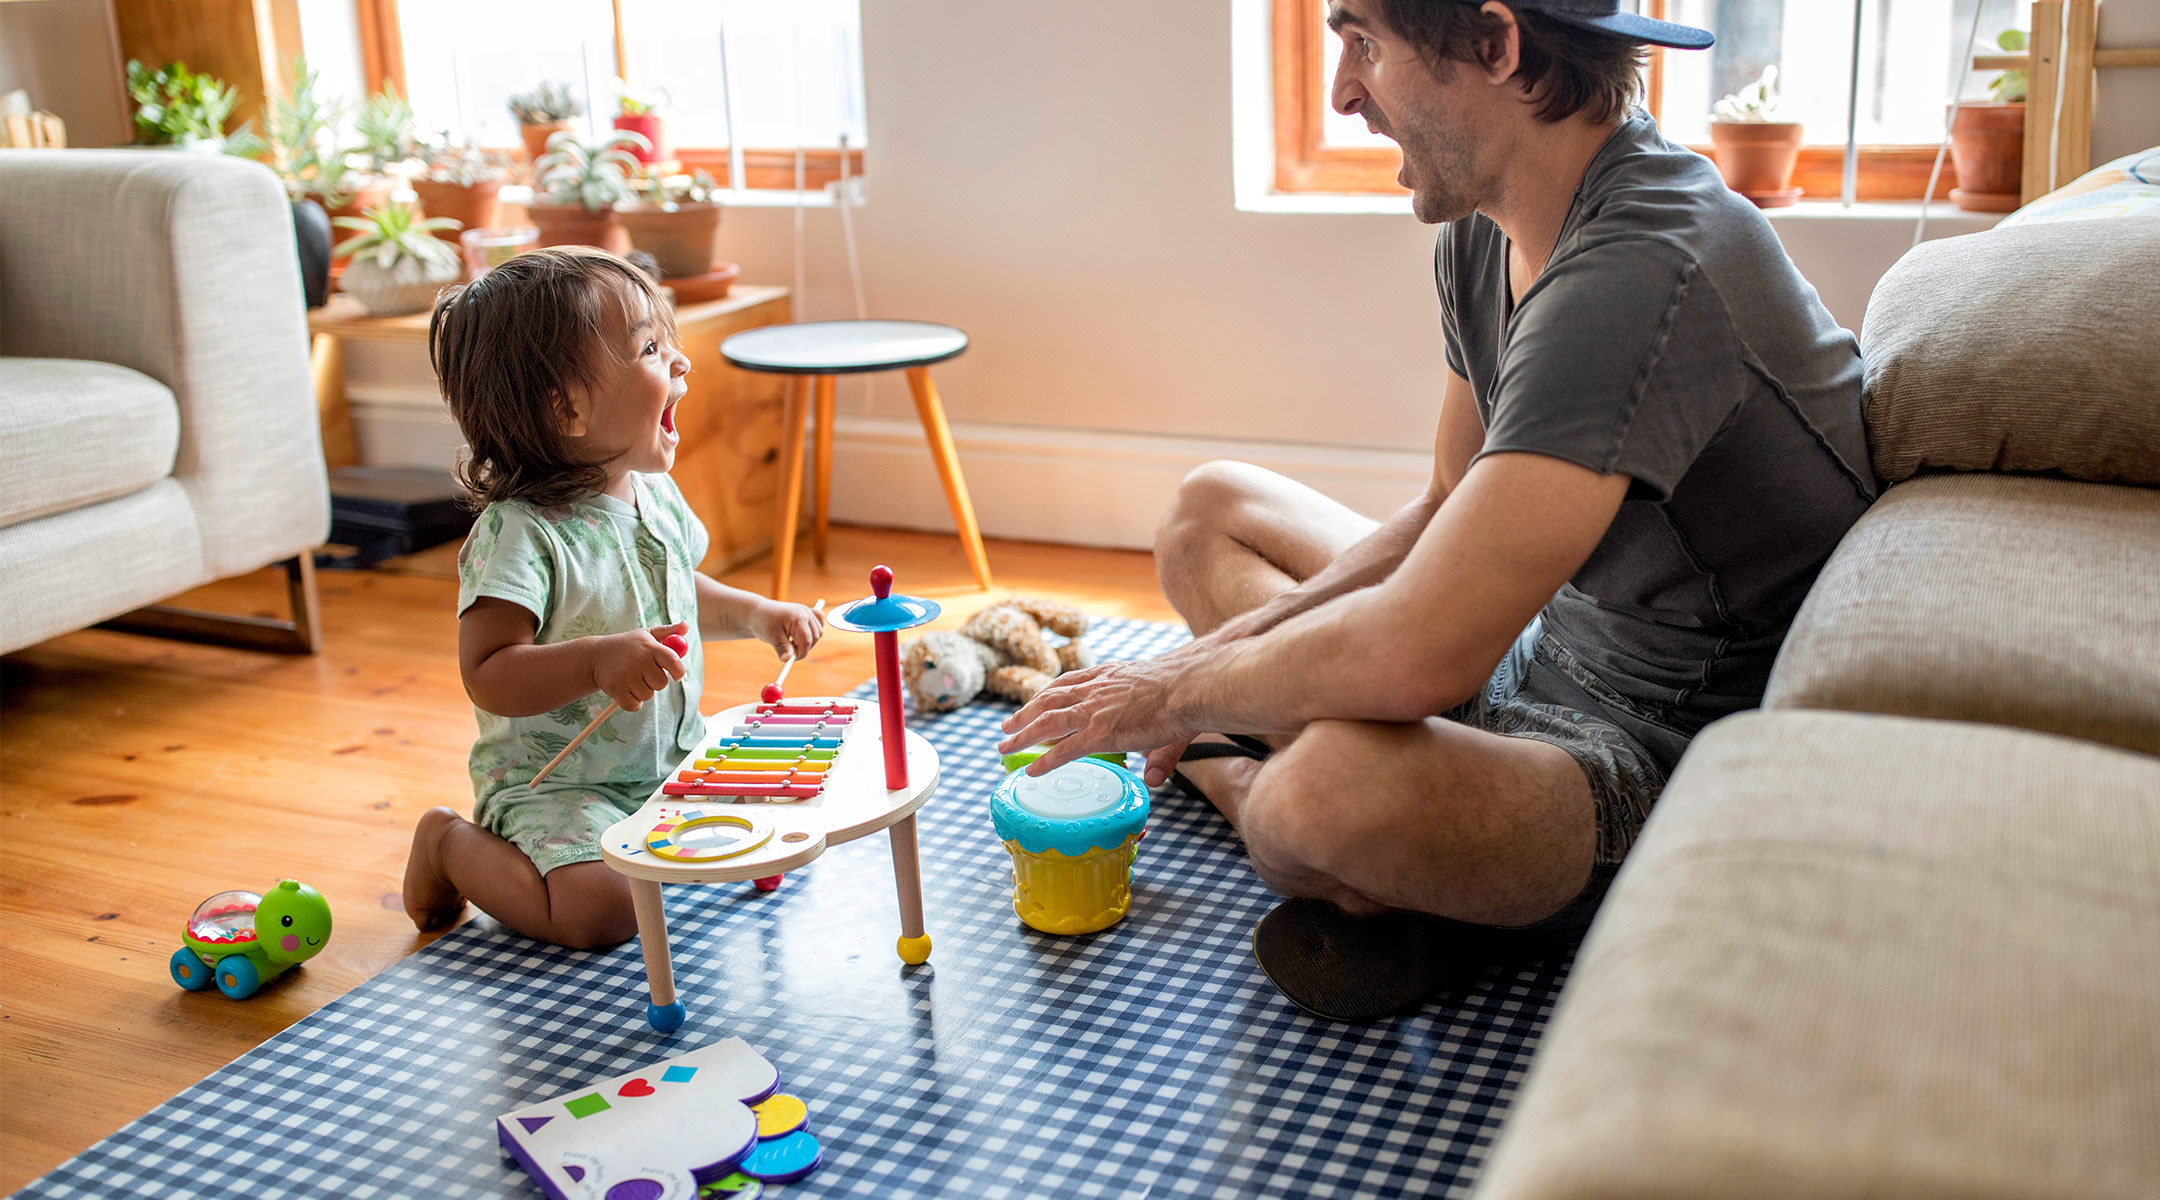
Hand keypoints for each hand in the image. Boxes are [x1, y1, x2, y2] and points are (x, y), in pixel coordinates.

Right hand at [590, 621, 687, 710]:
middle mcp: (640, 660)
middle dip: (655, 681)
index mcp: (650, 647)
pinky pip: (634, 705)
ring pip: (648, 695)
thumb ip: (668, 632)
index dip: (678, 672)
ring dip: (641, 690)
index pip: (674, 662)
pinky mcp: (616, 689)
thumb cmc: (628, 645)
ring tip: (631, 678)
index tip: (677, 676)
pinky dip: (632, 702)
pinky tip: (625, 689)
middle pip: (661, 683)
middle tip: (644, 673)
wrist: (596, 655)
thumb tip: (686, 626)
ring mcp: (627, 675)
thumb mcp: (646, 635)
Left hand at [750, 600, 823, 661]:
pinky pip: (819, 623)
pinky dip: (814, 631)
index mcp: (798, 618)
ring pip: (818, 632)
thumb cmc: (764, 623)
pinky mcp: (807, 612)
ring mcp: (807, 611)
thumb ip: (782, 648)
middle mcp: (806, 613)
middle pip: (815, 637)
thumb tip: (787, 660)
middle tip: (789, 649)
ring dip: (808, 640)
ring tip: (791, 641)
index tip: (790, 659)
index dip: (800, 653)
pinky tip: (802, 634)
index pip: (807, 641)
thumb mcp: (772, 637)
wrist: (758, 612)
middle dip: (804, 647)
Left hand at [996, 657, 1194, 775]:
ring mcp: (1095, 710)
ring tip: (1003, 747)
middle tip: (1006, 726)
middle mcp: (1096, 689)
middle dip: (1024, 713)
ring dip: (1022, 734)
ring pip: (1047, 722)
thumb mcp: (1164, 709)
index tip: (1034, 701)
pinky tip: (1031, 771)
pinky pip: (1065, 749)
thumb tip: (1154, 779)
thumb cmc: (1185, 692)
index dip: (1047, 693)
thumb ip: (1156, 751)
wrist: (1189, 686)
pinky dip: (1046, 761)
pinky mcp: (1101, 732)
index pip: (1069, 682)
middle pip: (1049, 699)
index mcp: (1109, 676)